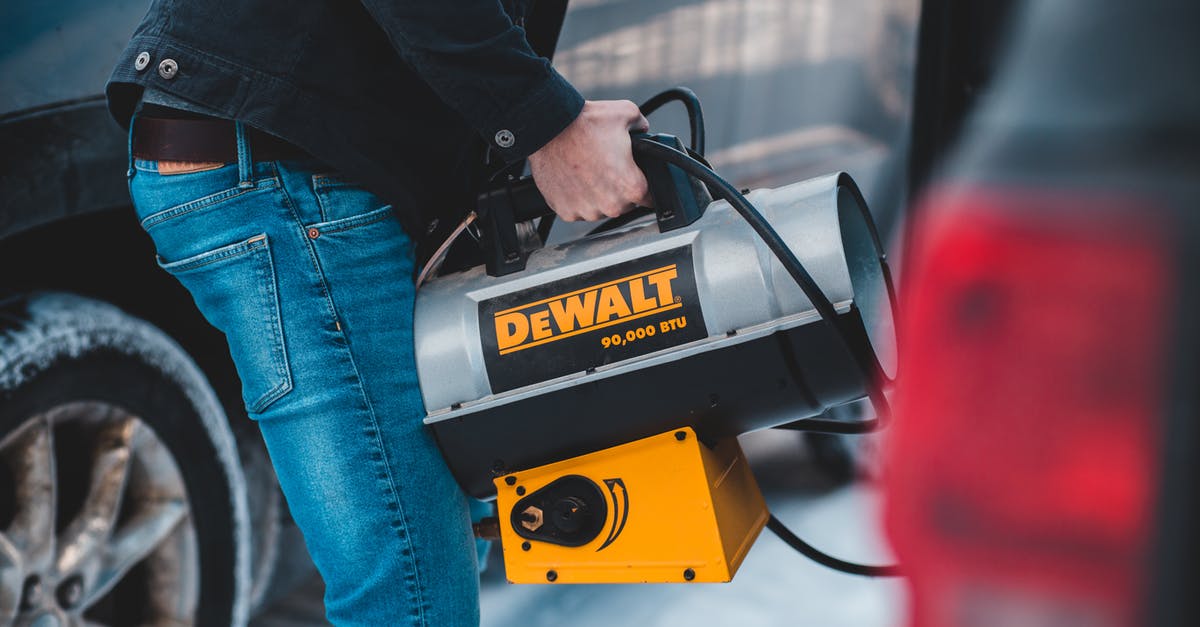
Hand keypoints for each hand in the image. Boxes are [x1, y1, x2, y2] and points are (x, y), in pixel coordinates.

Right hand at [527, 100, 652, 221]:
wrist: (549, 127)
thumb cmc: (585, 122)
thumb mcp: (626, 113)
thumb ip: (642, 124)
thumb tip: (643, 128)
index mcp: (631, 186)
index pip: (649, 198)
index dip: (643, 185)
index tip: (635, 177)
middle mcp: (611, 205)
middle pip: (623, 205)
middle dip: (618, 188)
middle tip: (606, 167)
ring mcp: (587, 211)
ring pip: (599, 209)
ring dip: (597, 195)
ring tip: (587, 171)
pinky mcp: (566, 211)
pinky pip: (577, 209)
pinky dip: (576, 197)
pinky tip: (573, 178)